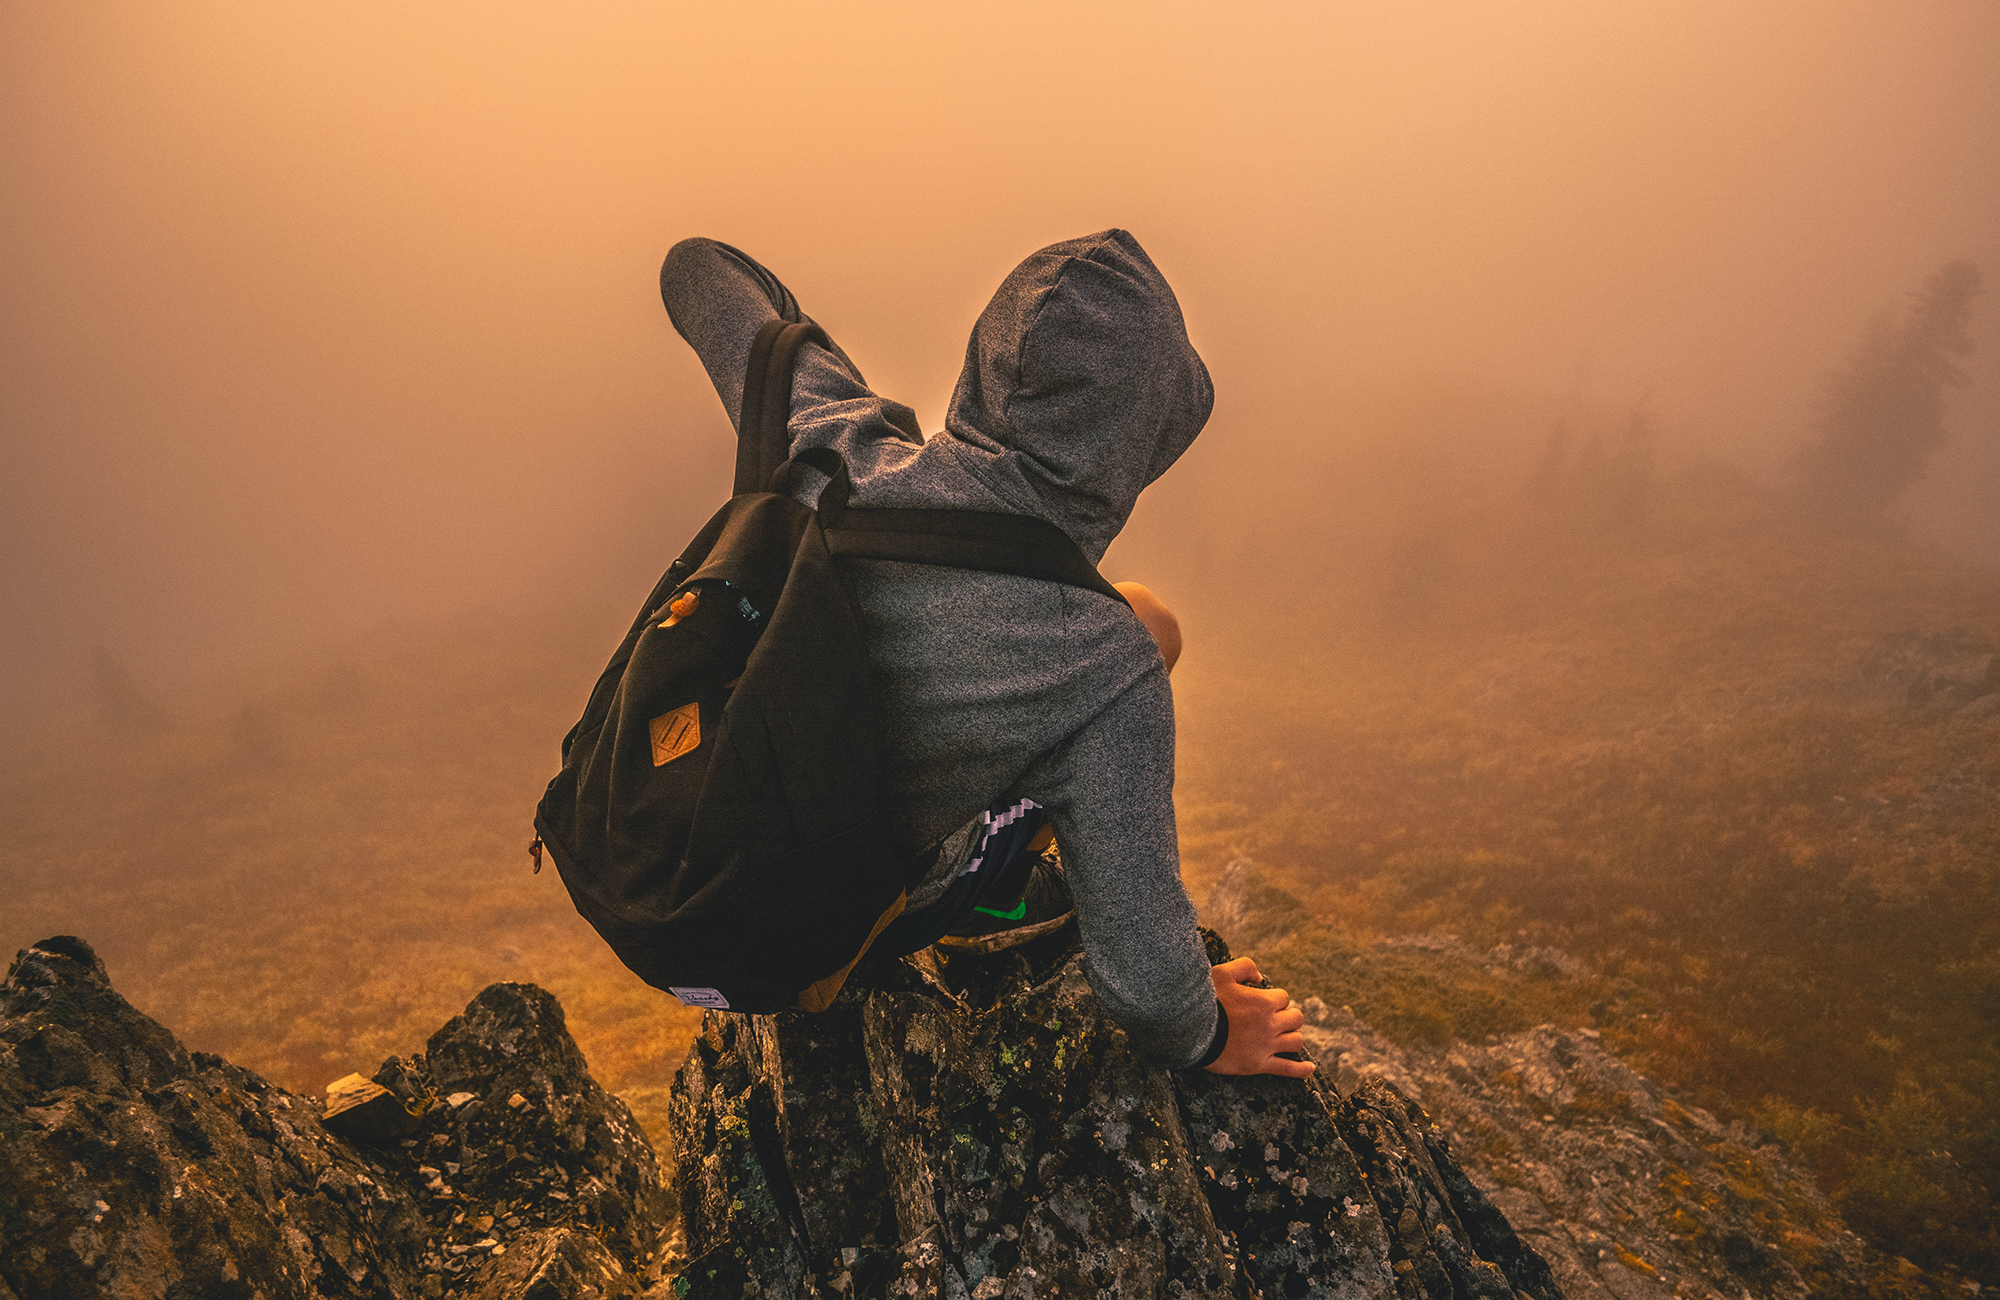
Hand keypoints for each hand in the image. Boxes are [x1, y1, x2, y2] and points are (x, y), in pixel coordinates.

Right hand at [1204, 957, 1313, 1078]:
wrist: (1192, 1033)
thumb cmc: (1205, 1001)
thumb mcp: (1221, 973)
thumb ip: (1245, 967)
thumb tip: (1261, 978)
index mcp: (1264, 1002)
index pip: (1284, 997)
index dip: (1274, 998)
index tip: (1262, 1002)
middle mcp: (1270, 1024)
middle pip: (1295, 1018)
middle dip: (1288, 1016)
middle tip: (1275, 1018)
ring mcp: (1266, 1046)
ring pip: (1296, 1041)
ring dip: (1293, 1036)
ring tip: (1285, 1036)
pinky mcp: (1259, 1064)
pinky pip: (1288, 1069)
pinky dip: (1302, 1069)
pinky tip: (1310, 1067)